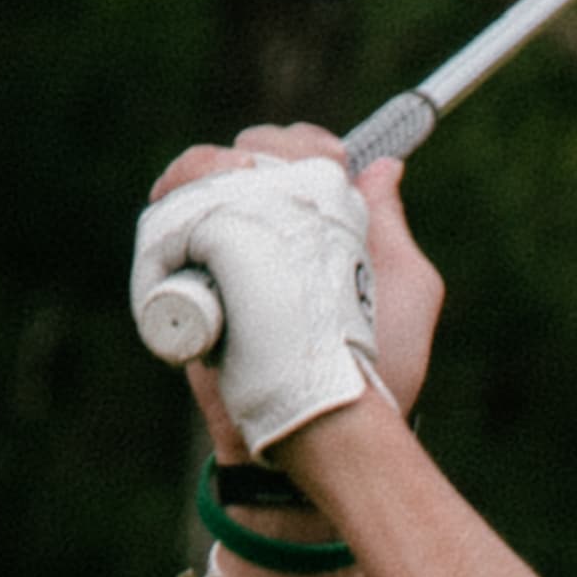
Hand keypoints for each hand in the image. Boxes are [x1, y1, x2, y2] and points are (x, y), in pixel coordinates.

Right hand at [133, 124, 443, 458]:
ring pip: (203, 179)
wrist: (330, 432)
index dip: (309, 144)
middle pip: (247, 155)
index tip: (332, 159)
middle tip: (281, 173)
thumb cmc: (381, 372)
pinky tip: (198, 199)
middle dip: (261, 149)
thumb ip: (392, 227)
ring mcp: (228, 259)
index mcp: (322, 228)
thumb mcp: (408, 289)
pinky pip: (169, 224)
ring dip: (215, 165)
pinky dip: (178, 197)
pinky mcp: (191, 286)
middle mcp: (272, 236)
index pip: (302, 155)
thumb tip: (386, 166)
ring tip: (241, 180)